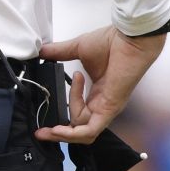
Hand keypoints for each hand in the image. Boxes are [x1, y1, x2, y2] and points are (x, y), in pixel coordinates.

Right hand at [36, 25, 164, 143]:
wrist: (128, 37)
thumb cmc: (111, 42)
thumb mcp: (78, 48)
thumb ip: (58, 52)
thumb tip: (41, 52)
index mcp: (97, 94)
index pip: (78, 116)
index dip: (62, 115)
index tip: (48, 102)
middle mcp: (102, 105)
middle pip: (80, 130)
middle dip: (59, 133)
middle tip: (42, 131)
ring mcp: (106, 108)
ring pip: (83, 132)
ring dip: (65, 129)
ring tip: (58, 113)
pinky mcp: (109, 109)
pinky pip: (90, 130)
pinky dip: (73, 133)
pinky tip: (59, 128)